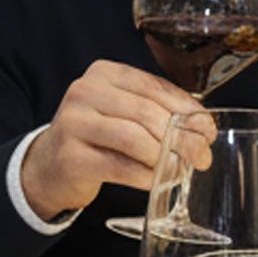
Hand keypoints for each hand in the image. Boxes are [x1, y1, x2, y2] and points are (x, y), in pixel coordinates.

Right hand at [20, 60, 208, 220]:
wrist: (49, 166)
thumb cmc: (97, 138)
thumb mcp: (123, 113)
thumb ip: (158, 113)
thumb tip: (203, 129)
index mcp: (104, 73)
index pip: (154, 87)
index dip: (186, 110)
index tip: (208, 131)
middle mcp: (85, 92)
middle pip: (146, 113)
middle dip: (182, 138)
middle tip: (202, 157)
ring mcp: (74, 123)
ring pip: (134, 139)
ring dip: (164, 158)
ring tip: (180, 171)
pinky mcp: (71, 157)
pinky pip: (120, 167)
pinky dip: (145, 176)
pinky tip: (157, 182)